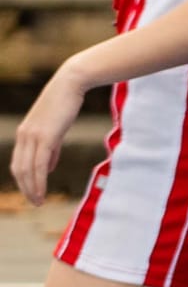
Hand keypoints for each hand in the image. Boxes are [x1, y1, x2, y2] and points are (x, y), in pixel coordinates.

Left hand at [11, 60, 86, 206]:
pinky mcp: (45, 136)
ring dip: (32, 188)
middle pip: (20, 169)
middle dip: (26, 188)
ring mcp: (33, 136)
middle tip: (35, 203)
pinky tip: (43, 189)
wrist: (70, 83)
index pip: (18, 163)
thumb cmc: (65, 104)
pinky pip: (40, 164)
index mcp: (24, 134)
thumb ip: (50, 148)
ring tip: (39, 201)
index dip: (23, 181)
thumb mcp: (54, 128)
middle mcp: (24, 136)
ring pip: (28, 170)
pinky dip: (40, 180)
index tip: (32, 193)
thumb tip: (47, 168)